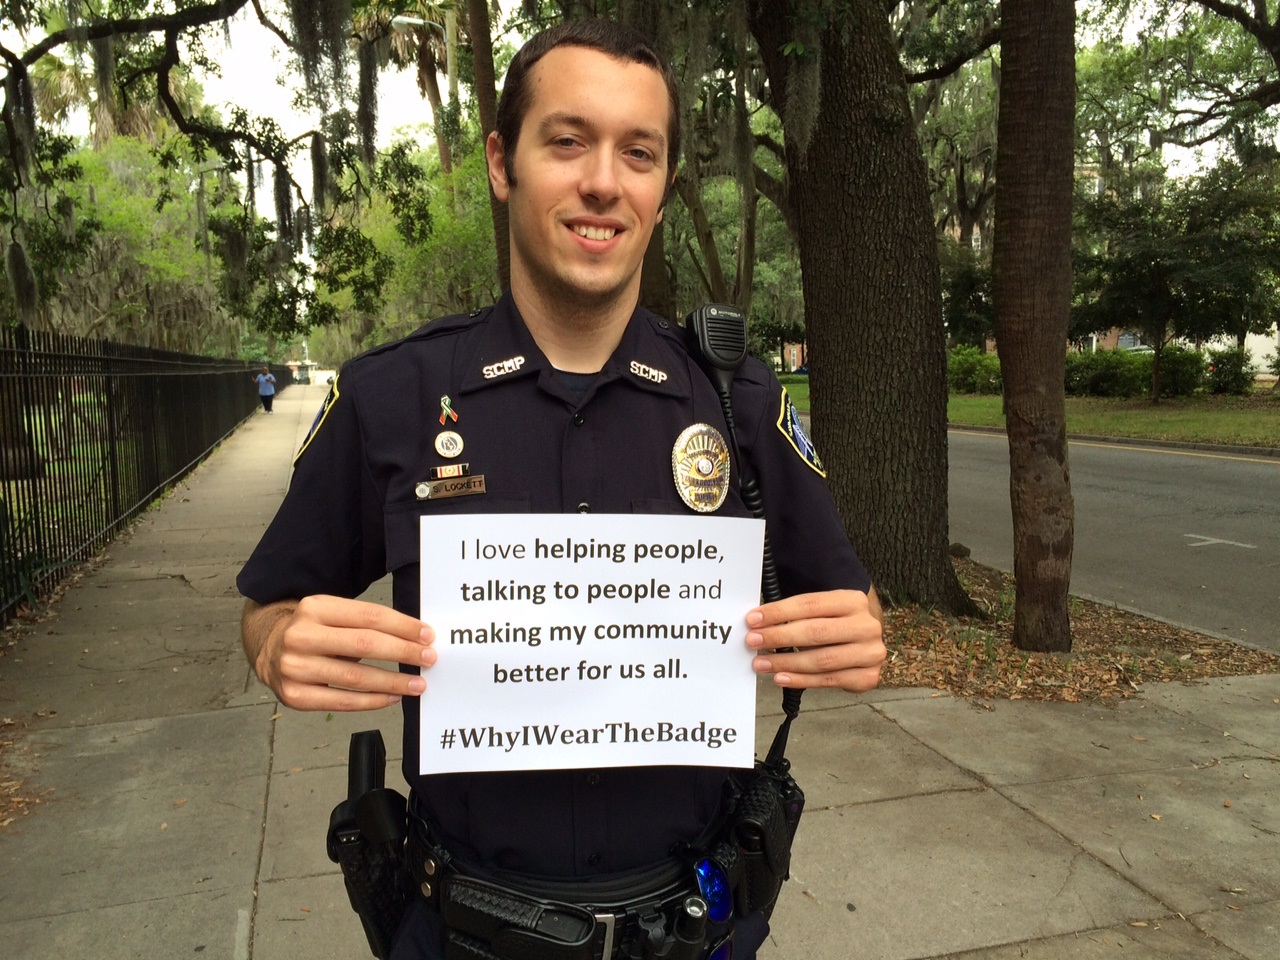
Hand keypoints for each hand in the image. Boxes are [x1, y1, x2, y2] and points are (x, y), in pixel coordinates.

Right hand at [243, 595, 435, 710]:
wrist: (268, 648)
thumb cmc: (312, 630)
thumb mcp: (331, 613)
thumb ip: (365, 622)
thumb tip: (414, 637)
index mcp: (314, 607)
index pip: (369, 616)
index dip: (403, 626)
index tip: (427, 635)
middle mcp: (301, 636)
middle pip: (364, 644)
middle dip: (403, 652)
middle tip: (429, 659)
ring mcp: (295, 667)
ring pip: (355, 677)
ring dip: (393, 681)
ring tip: (417, 684)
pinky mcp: (294, 695)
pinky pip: (342, 701)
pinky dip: (372, 701)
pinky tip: (392, 697)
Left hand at [745, 588, 884, 690]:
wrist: (867, 642)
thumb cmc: (837, 624)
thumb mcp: (824, 611)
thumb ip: (797, 615)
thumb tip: (758, 623)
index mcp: (853, 601)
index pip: (810, 605)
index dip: (779, 612)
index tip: (753, 620)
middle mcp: (866, 626)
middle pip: (816, 632)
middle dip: (779, 637)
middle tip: (753, 641)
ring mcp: (870, 653)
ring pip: (821, 660)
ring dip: (786, 662)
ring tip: (761, 663)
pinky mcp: (868, 677)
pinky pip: (828, 681)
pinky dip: (801, 680)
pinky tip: (781, 677)